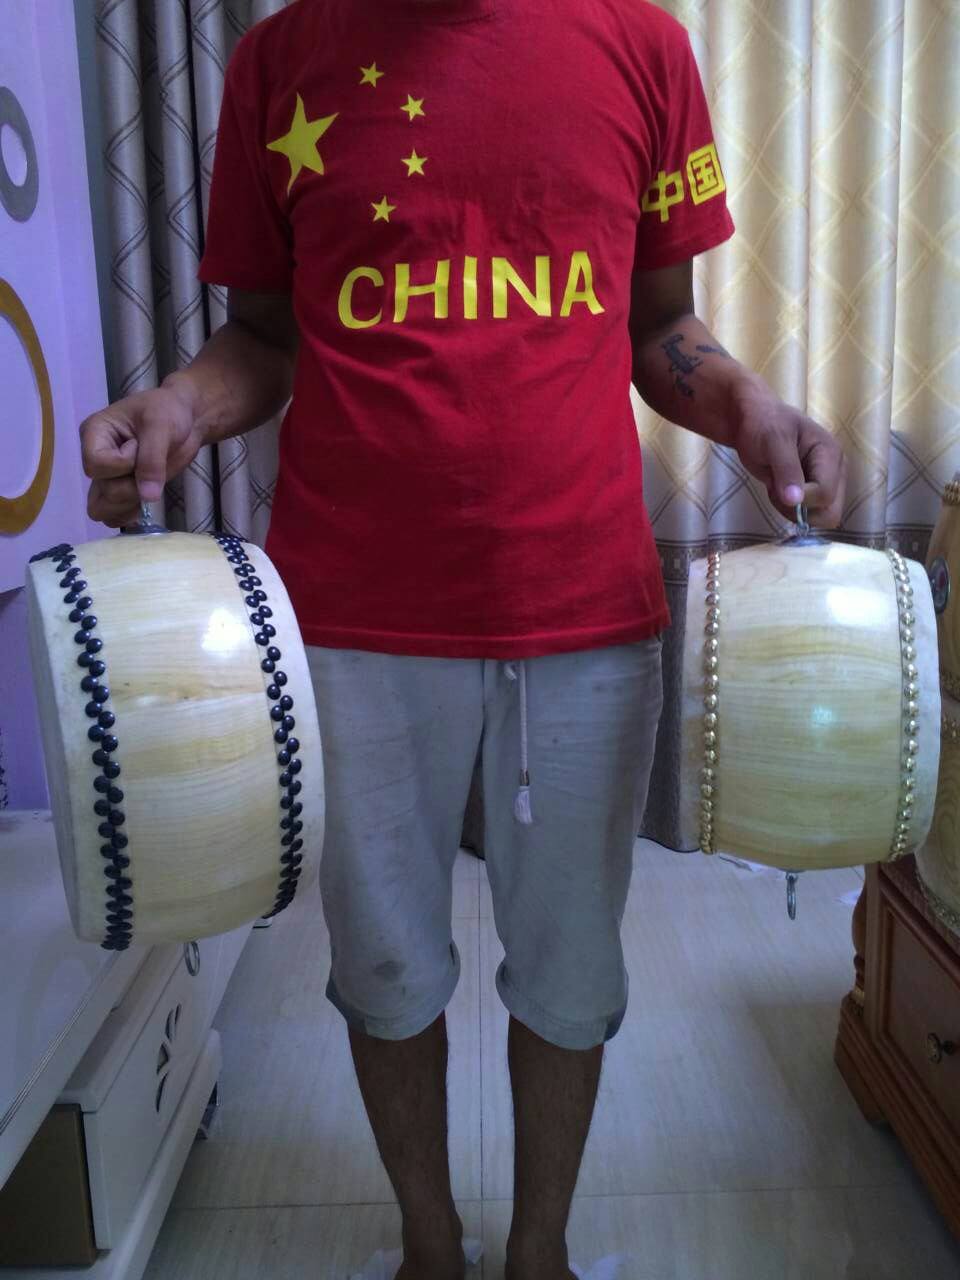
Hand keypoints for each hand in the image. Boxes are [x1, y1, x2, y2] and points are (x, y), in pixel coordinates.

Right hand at [80, 380, 205, 527]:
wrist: (185, 420)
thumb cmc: (168, 411)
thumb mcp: (161, 426)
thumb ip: (152, 459)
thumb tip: (147, 497)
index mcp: (94, 433)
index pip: (95, 464)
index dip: (122, 464)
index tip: (139, 445)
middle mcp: (95, 457)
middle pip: (100, 492)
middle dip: (131, 487)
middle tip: (152, 467)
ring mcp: (106, 477)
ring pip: (101, 510)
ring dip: (129, 505)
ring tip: (150, 484)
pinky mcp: (120, 491)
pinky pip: (113, 517)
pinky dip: (129, 514)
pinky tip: (147, 500)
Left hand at [731, 376, 846, 527]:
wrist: (752, 422)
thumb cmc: (763, 424)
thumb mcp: (773, 441)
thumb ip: (786, 470)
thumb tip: (796, 501)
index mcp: (831, 454)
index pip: (826, 495)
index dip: (801, 500)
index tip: (777, 487)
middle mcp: (835, 472)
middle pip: (830, 513)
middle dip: (800, 511)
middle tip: (777, 491)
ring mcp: (825, 483)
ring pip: (818, 518)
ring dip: (791, 510)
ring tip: (776, 485)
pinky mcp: (812, 492)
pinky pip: (805, 515)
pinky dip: (787, 508)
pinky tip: (778, 489)